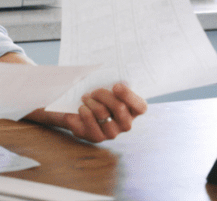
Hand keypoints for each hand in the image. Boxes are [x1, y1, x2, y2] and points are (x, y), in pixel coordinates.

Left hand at [32, 83, 146, 142]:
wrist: (77, 111)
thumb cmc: (97, 96)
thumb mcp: (107, 88)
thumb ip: (112, 83)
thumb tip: (113, 78)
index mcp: (133, 110)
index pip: (140, 107)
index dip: (129, 96)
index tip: (115, 86)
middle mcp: (126, 124)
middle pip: (119, 107)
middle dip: (103, 94)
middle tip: (93, 91)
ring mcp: (112, 133)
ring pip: (102, 112)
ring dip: (90, 101)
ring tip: (85, 98)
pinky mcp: (97, 138)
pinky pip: (89, 119)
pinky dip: (83, 109)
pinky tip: (82, 108)